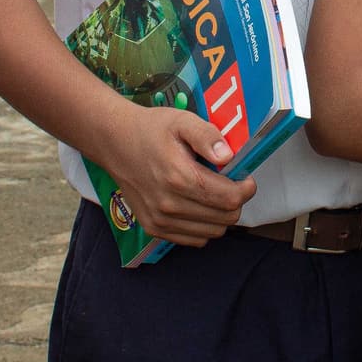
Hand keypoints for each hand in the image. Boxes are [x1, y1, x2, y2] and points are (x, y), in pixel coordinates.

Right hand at [100, 105, 255, 246]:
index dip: (246, 189)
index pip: (230, 199)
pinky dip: (204, 226)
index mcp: (179, 178)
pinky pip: (195, 239)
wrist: (115, 142)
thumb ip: (207, 135)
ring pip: (213, 232)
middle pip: (226, 218)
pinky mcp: (154, 228)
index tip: (244, 177)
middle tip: (229, 182)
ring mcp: (160, 220)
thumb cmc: (150, 130)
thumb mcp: (182, 121)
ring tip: (212, 192)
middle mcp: (169, 205)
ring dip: (221, 214)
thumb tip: (228, 155)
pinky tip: (198, 205)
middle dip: (235, 200)